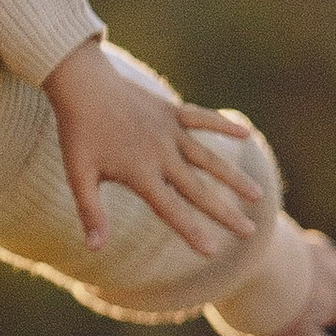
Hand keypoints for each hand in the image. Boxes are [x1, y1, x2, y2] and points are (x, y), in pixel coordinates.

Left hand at [45, 38, 261, 258]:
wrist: (81, 83)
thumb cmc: (78, 133)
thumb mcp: (79, 175)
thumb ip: (91, 212)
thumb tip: (95, 249)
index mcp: (140, 173)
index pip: (170, 209)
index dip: (191, 231)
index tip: (212, 251)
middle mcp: (161, 154)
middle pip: (198, 189)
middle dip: (225, 212)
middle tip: (250, 232)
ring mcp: (169, 131)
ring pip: (209, 158)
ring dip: (233, 177)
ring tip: (257, 195)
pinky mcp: (171, 111)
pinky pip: (203, 118)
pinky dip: (224, 124)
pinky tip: (246, 134)